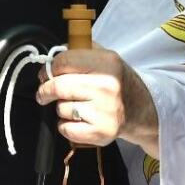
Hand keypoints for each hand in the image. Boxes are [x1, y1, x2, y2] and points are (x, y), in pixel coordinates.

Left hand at [36, 48, 157, 153]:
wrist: (139, 108)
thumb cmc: (115, 81)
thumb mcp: (104, 56)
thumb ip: (78, 51)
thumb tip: (49, 60)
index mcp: (107, 63)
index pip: (64, 62)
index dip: (49, 69)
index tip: (45, 74)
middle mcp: (107, 87)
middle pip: (59, 87)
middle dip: (46, 90)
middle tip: (45, 92)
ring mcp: (105, 112)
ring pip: (61, 109)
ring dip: (61, 108)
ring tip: (75, 105)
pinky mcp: (102, 133)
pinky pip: (66, 129)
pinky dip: (66, 125)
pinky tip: (77, 119)